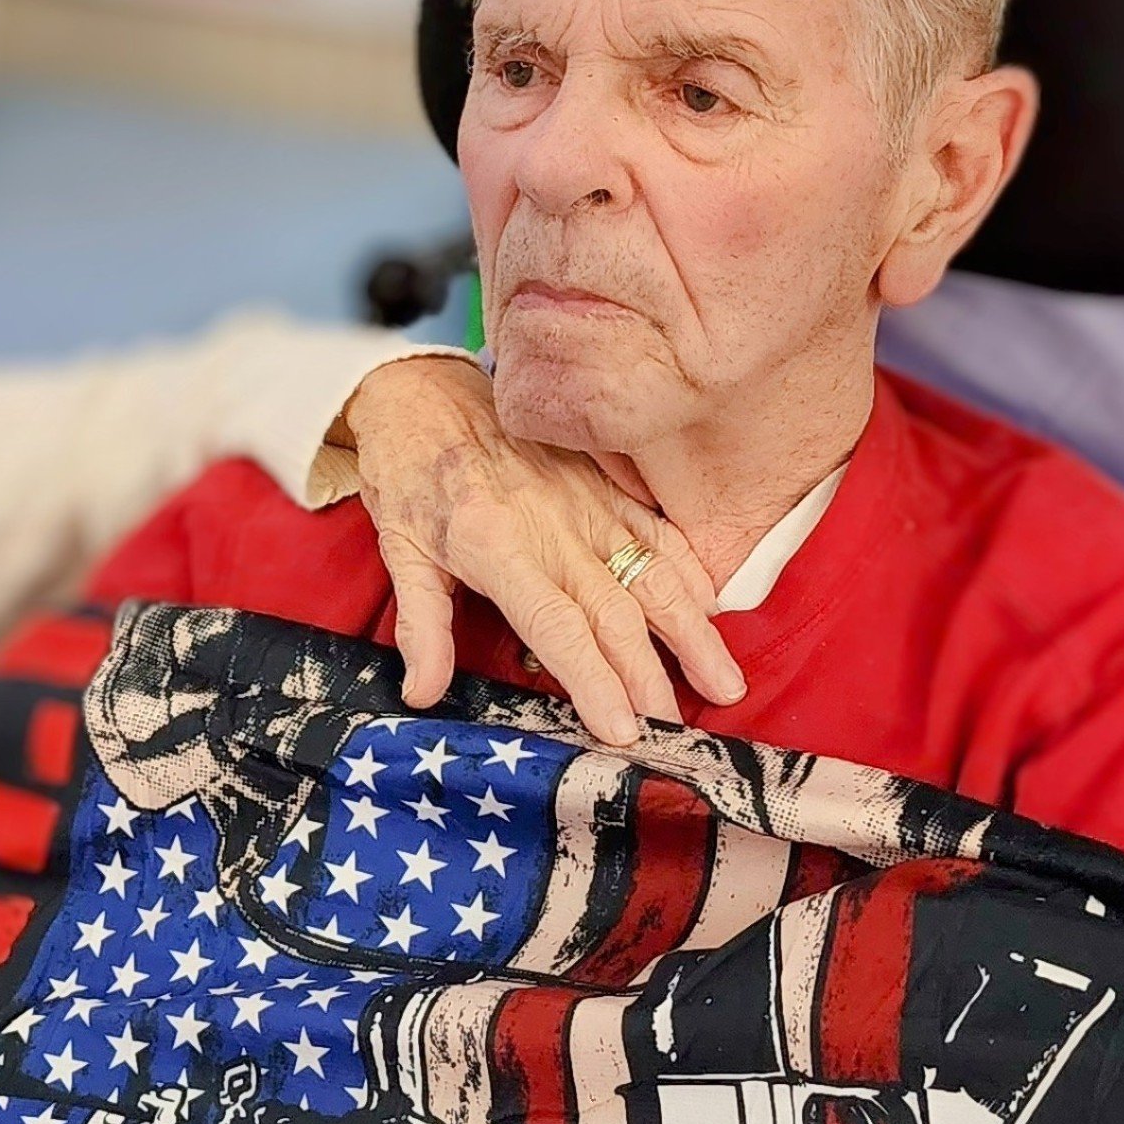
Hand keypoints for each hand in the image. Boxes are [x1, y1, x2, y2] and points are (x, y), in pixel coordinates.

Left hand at [340, 355, 747, 743]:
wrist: (425, 392)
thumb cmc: (409, 475)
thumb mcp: (399, 549)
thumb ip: (420, 625)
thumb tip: (424, 693)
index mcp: (496, 546)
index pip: (556, 627)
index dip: (592, 680)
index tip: (620, 728)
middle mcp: (552, 525)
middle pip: (615, 613)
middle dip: (649, 678)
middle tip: (675, 732)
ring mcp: (586, 501)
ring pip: (652, 575)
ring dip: (692, 633)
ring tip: (723, 683)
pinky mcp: (604, 483)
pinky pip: (657, 530)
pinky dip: (689, 571)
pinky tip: (714, 610)